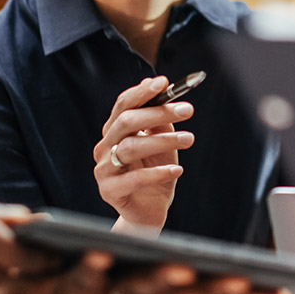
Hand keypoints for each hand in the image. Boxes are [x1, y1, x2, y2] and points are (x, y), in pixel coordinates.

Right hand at [94, 76, 196, 228]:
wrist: (149, 211)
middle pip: (126, 122)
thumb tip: (156, 85)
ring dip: (163, 140)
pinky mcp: (110, 191)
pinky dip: (158, 172)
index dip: (142, 92)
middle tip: (187, 110)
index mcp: (114, 132)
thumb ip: (158, 118)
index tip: (165, 83)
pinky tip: (177, 170)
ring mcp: (104, 169)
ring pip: (131, 147)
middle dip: (158, 112)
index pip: (123, 105)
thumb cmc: (154, 172)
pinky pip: (135, 178)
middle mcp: (104, 147)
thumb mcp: (161, 142)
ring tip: (190, 139)